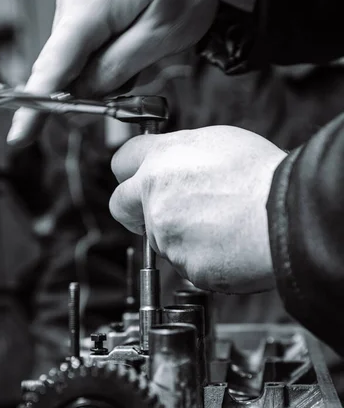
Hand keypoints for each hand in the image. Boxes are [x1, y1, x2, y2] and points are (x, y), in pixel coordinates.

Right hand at [7, 0, 218, 145]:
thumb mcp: (159, 36)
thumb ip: (115, 72)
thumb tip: (79, 102)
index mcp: (86, 10)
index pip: (51, 70)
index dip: (35, 110)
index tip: (19, 138)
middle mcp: (71, 3)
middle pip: (62, 70)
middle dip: (86, 94)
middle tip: (126, 90)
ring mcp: (76, 1)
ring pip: (77, 61)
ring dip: (103, 74)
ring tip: (142, 55)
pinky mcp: (86, 3)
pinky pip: (86, 46)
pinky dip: (106, 59)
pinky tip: (133, 46)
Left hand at [110, 126, 286, 292]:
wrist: (286, 214)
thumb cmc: (261, 176)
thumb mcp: (217, 141)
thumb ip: (179, 154)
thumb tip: (168, 162)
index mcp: (162, 159)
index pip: (122, 162)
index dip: (129, 172)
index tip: (134, 181)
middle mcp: (155, 196)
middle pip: (121, 207)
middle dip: (135, 211)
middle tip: (162, 212)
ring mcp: (166, 234)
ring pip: (159, 239)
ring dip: (180, 236)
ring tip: (219, 225)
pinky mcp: (183, 265)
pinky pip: (186, 264)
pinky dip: (202, 258)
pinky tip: (226, 244)